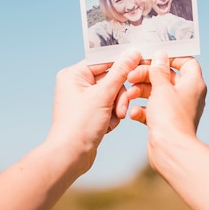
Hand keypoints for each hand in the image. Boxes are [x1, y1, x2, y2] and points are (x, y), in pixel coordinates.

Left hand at [47, 49, 141, 173]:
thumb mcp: (103, 95)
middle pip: (111, 79)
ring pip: (113, 94)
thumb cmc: (80, 124)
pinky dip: (112, 116)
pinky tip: (106, 126)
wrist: (70, 156)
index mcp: (74, 74)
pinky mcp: (90, 112)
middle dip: (119, 95)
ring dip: (117, 107)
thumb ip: (120, 72)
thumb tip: (133, 53)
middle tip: (120, 108)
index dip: (121, 65)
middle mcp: (77, 84)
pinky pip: (109, 106)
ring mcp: (84, 99)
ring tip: (112, 120)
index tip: (138, 67)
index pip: (104, 61)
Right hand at [122, 51, 206, 169]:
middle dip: (146, 76)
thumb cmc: (170, 117)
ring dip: (140, 92)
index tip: (153, 59)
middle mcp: (187, 95)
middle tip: (131, 76)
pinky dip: (142, 109)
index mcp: (193, 83)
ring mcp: (176, 109)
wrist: (170, 150)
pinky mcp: (166, 122)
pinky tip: (133, 113)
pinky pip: (152, 110)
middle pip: (166, 77)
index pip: (187, 62)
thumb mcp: (162, 88)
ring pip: (156, 93)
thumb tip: (161, 55)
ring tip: (128, 95)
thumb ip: (159, 70)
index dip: (171, 58)